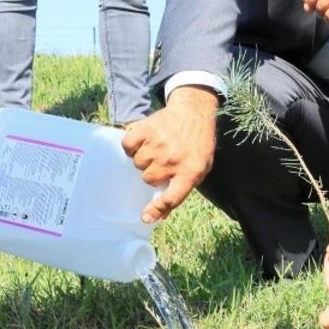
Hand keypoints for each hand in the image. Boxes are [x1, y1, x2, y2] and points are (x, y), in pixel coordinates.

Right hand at [121, 86, 218, 222]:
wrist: (194, 111)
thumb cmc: (197, 143)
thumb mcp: (200, 168)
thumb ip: (182, 189)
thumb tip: (161, 216)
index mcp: (190, 172)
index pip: (171, 198)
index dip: (157, 210)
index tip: (145, 217)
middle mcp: (173, 160)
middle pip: (148, 179)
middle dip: (154, 172)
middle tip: (165, 159)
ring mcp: (158, 144)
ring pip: (138, 164)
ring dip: (145, 158)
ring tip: (159, 146)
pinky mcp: (145, 130)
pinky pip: (128, 146)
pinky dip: (133, 145)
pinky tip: (145, 140)